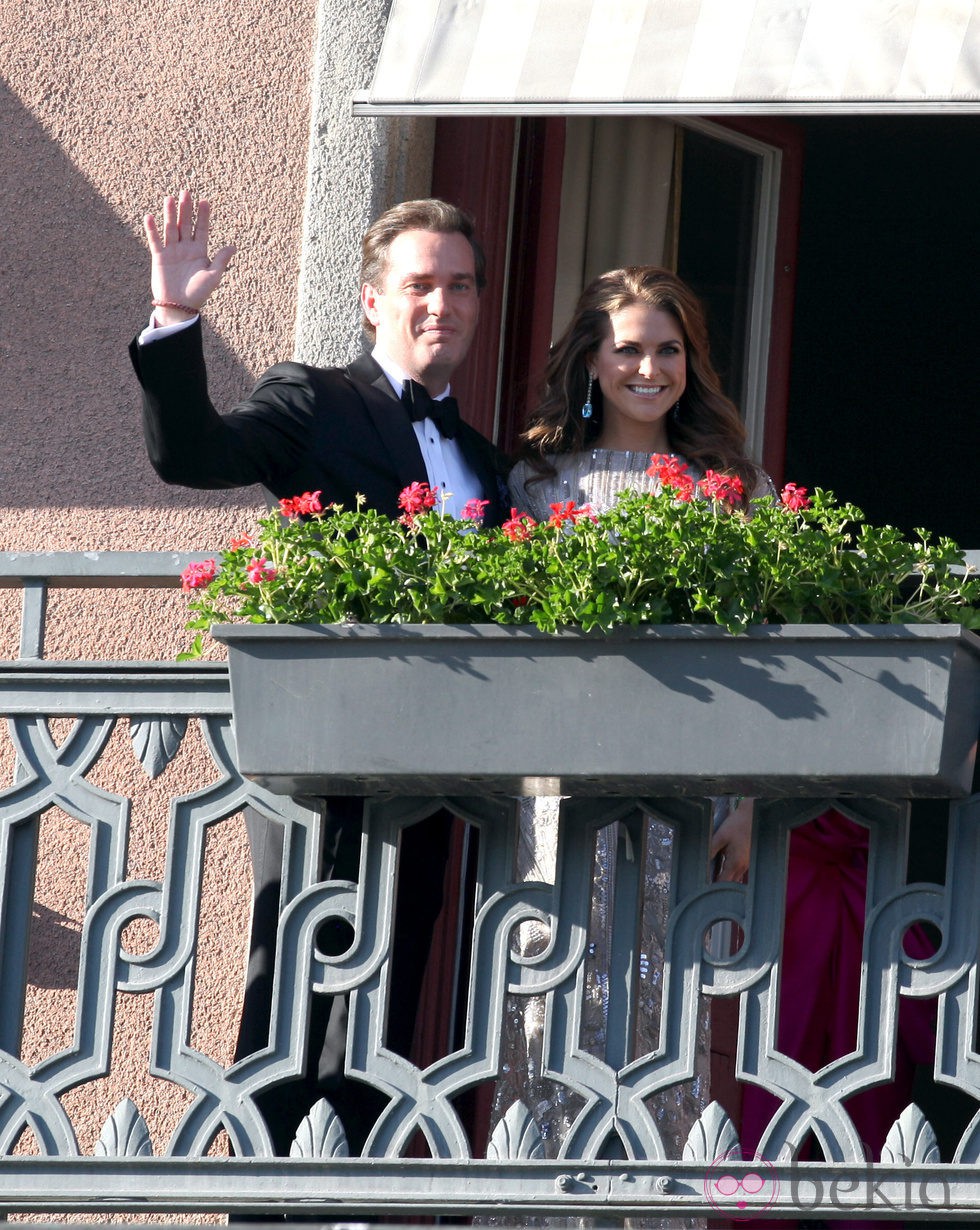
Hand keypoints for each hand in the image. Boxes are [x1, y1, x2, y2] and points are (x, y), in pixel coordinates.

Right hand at [144, 190, 235, 325]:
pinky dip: (152, 230)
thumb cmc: (198, 293)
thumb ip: (221, 260)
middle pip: (185, 224)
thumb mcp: (213, 276)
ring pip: (171, 228)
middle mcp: (186, 248)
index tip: (205, 201)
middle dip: (186, 209)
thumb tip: (233, 246)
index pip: (202, 229)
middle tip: (186, 192)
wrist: (180, 307)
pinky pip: (155, 241)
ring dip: (170, 214)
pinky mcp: (159, 257)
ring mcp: (172, 251)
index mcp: (200, 252)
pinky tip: (150, 217)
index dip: (203, 216)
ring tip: (170, 199)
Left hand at [709, 796, 753, 882]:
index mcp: (736, 862)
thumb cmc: (737, 824)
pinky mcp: (748, 859)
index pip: (723, 882)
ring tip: (712, 881)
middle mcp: (743, 866)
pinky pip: (739, 873)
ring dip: (725, 881)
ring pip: (735, 879)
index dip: (713, 888)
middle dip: (719, 888)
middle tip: (706, 888)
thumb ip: (710, 850)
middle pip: (730, 884)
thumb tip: (701, 863)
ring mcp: (747, 864)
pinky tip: (722, 871)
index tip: (703, 890)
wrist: (754, 815)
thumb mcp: (721, 836)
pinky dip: (730, 875)